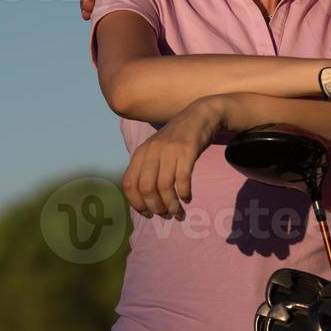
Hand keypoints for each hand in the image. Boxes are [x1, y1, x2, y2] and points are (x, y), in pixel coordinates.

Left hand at [122, 96, 227, 219]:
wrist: (200, 115)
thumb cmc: (178, 138)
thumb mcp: (156, 150)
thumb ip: (147, 169)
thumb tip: (144, 200)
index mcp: (141, 153)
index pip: (129, 184)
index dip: (137, 203)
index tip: (148, 214)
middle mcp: (152, 151)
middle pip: (147, 189)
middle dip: (156, 207)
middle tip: (166, 215)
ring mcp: (169, 150)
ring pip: (164, 187)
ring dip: (172, 205)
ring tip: (179, 213)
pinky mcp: (187, 150)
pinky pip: (182, 179)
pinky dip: (184, 193)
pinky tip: (188, 198)